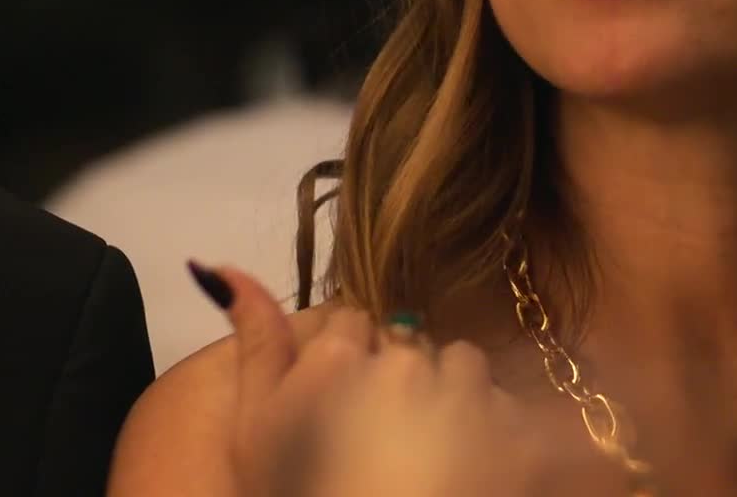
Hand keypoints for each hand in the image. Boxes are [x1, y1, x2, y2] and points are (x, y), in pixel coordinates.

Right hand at [204, 264, 622, 496]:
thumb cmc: (302, 495)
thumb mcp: (256, 431)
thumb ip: (254, 343)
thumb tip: (218, 264)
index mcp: (338, 358)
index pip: (353, 324)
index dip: (348, 364)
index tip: (341, 407)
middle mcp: (407, 360)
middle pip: (408, 341)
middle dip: (399, 378)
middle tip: (383, 440)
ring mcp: (468, 393)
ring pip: (463, 363)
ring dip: (453, 394)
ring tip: (431, 453)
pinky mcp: (518, 431)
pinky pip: (511, 406)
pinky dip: (498, 432)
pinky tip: (473, 470)